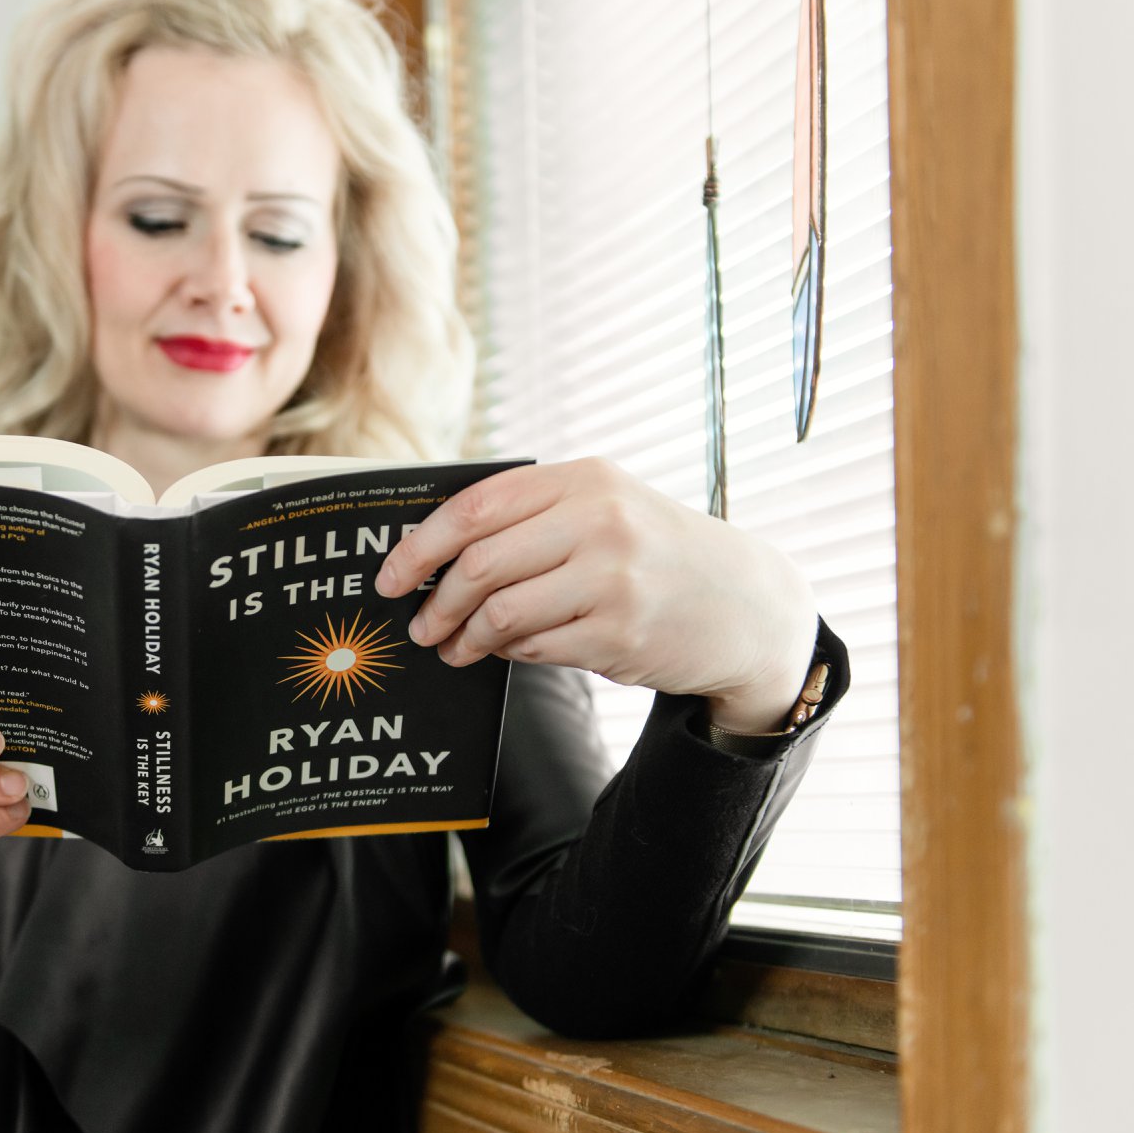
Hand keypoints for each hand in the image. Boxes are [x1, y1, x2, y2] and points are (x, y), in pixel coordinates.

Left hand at [375, 459, 817, 733]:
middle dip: (435, 600)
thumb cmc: (654, 552)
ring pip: (502, 612)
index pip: (475, 507)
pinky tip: (507, 651)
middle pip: (479, 563)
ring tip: (454, 647)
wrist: (744, 602)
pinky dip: (510, 653)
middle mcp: (599, 521)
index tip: (389, 576)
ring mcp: (613, 578)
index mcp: (583, 480)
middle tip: (418, 624)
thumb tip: (433, 549)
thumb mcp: (603, 507)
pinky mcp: (621, 632)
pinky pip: (537, 648)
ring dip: (465, 636)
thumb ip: (530, 515)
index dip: (420, 545)